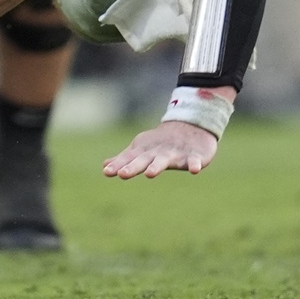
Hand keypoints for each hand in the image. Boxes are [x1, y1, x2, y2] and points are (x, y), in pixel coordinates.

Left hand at [103, 120, 219, 177]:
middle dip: (133, 167)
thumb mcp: (142, 149)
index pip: (129, 159)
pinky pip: (194, 161)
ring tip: (149, 174)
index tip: (107, 171)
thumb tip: (104, 166)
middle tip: (123, 174)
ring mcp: (176, 153)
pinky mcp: (194, 155)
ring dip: (157, 166)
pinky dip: (194, 164)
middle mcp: (158, 153)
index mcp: (145, 152)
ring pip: (165, 160)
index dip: (119, 165)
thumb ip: (124, 159)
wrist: (192, 124)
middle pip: (144, 160)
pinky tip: (195, 170)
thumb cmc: (162, 141)